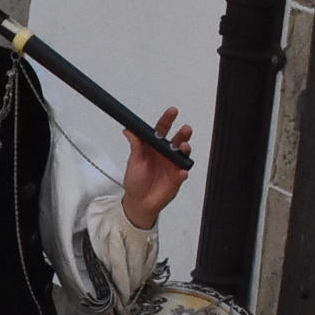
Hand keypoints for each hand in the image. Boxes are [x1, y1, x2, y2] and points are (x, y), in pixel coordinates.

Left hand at [120, 110, 194, 228]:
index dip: (167, 120)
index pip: (162, 130)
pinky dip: (182, 172)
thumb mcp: (133, 161)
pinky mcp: (176, 179)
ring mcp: (172, 166)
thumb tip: (129, 130)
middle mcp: (165, 154)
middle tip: (185, 129)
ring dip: (185, 149)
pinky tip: (181, 171)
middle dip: (182, 133)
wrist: (138, 202)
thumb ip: (135, 145)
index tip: (172, 112)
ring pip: (183, 154)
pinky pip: (182, 174)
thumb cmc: (135, 181)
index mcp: (154, 147)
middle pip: (177, 140)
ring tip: (184, 147)